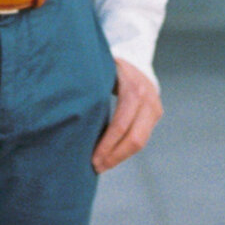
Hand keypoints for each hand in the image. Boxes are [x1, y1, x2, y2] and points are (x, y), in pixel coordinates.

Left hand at [93, 58, 161, 173]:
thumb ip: (90, 89)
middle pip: (135, 138)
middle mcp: (148, 98)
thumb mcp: (100, 72)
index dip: (106, 145)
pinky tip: (110, 155)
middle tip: (95, 167)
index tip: (91, 159)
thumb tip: (69, 113)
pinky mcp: (156, 114)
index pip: (121, 124)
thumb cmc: (108, 66)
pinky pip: (142, 138)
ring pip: (140, 142)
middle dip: (114, 156)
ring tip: (101, 165)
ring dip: (120, 156)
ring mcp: (155, 107)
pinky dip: (125, 149)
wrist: (133, 58)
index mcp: (133, 88)